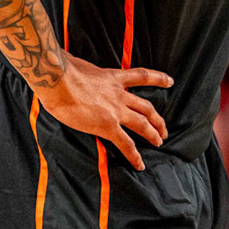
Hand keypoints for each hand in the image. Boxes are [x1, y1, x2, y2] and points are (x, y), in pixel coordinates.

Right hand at [40, 55, 173, 170]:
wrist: (58, 79)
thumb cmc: (62, 70)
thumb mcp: (78, 64)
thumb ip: (82, 68)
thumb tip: (70, 65)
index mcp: (113, 77)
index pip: (141, 76)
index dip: (158, 79)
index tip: (170, 81)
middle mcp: (119, 94)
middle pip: (146, 107)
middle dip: (157, 119)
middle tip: (163, 128)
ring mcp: (116, 110)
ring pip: (142, 124)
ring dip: (153, 134)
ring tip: (159, 142)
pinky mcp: (107, 126)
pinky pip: (126, 143)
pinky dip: (134, 155)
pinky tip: (139, 164)